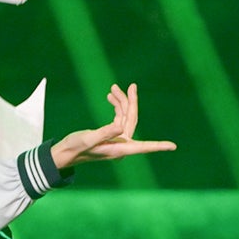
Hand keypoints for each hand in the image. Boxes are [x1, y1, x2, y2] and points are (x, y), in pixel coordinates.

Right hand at [50, 84, 174, 168]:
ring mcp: (117, 139)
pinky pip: (118, 118)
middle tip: (131, 86)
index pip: (143, 146)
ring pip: (125, 117)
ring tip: (113, 88)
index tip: (173, 146)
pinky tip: (111, 97)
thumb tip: (119, 127)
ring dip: (121, 102)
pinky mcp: (111, 134)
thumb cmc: (75, 148)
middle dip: (132, 102)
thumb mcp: (89, 139)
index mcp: (119, 148)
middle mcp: (121, 144)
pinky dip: (116, 107)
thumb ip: (104, 133)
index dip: (158, 146)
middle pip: (132, 120)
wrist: (65, 152)